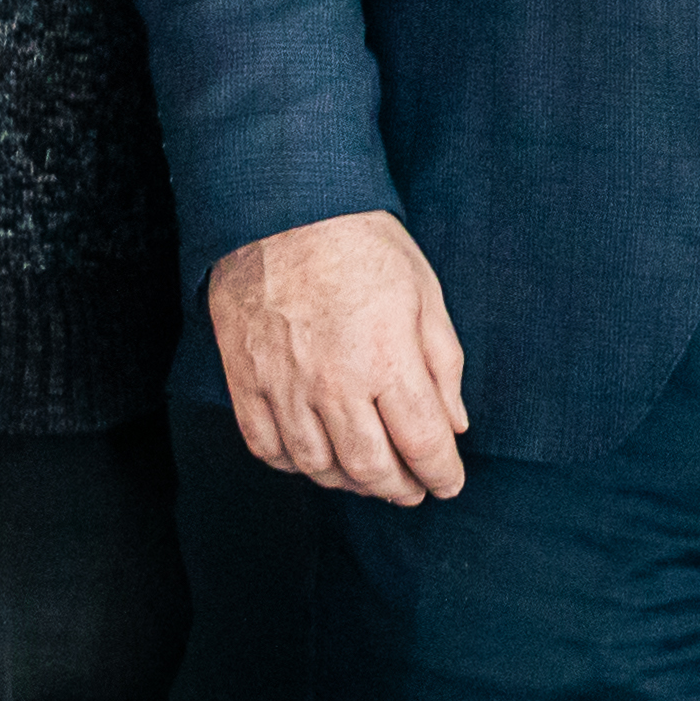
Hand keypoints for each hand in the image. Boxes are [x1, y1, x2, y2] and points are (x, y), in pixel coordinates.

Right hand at [208, 209, 472, 503]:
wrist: (283, 210)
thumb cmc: (364, 245)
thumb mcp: (425, 294)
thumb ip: (442, 366)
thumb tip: (454, 425)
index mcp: (387, 359)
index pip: (422, 442)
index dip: (442, 473)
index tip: (450, 482)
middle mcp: (333, 383)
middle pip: (370, 468)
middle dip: (400, 489)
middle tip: (414, 490)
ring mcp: (283, 386)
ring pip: (318, 466)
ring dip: (350, 482)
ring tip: (371, 477)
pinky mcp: (245, 382)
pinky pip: (268, 447)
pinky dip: (295, 465)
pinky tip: (317, 458)